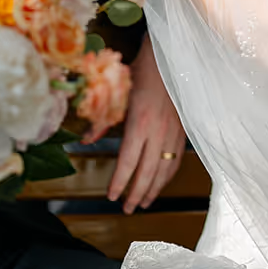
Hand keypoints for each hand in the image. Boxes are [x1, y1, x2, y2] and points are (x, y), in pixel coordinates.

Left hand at [99, 35, 186, 212]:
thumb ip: (101, 120)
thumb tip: (84, 140)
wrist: (168, 58)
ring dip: (154, 189)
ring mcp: (173, 132)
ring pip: (165, 169)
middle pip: (148, 172)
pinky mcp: (183, 130)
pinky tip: (160, 182)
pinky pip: (176, 159)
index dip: (120, 182)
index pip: (128, 162)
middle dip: (137, 194)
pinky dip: (168, 175)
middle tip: (127, 210)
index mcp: (139, 123)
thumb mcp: (117, 94)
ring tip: (144, 203)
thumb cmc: (139, 72)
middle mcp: (158, 131)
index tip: (112, 196)